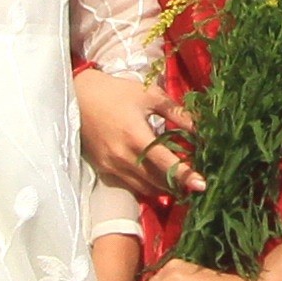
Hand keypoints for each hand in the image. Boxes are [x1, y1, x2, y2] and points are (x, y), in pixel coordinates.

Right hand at [77, 68, 198, 198]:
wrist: (79, 96)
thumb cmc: (116, 92)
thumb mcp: (149, 95)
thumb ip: (176, 113)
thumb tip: (200, 128)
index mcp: (136, 137)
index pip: (166, 163)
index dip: (185, 176)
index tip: (202, 186)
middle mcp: (123, 156)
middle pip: (156, 181)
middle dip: (177, 185)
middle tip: (193, 183)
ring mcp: (111, 165)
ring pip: (143, 187)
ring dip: (162, 187)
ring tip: (177, 183)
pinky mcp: (103, 169)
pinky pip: (129, 184)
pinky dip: (145, 184)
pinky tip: (155, 178)